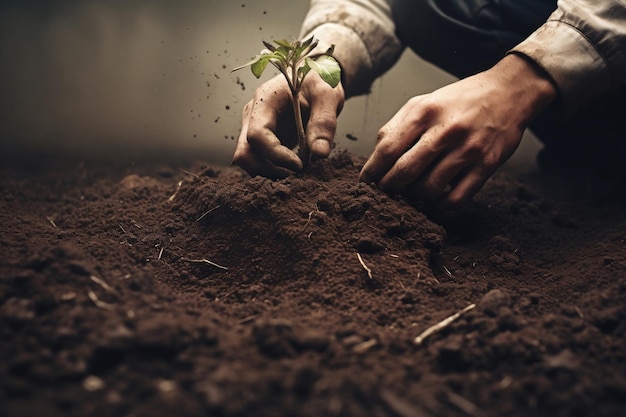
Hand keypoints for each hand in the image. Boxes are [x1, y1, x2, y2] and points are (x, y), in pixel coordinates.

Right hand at [232, 73, 344, 177]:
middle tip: (299, 172)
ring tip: (299, 169)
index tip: (300, 165)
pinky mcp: (261, 139)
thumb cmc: (320, 81)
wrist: (315, 80)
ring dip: (271, 172)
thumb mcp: (328, 95)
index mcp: (265, 100)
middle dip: (270, 169)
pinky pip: (257, 161)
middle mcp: (253, 115)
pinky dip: (273, 170)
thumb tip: (319, 154)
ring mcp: (253, 128)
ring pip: (248, 161)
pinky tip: (294, 167)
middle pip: (245, 152)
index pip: (257, 135)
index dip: (276, 155)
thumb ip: (324, 122)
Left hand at [360, 54, 555, 206]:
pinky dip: (442, 207)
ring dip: (415, 198)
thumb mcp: (424, 102)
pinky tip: (436, 204)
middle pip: (404, 173)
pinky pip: (457, 198)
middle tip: (386, 194)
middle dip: (389, 189)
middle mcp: (445, 131)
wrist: (508, 91)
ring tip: (411, 196)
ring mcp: (467, 150)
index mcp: (424, 113)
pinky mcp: (486, 165)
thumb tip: (376, 156)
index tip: (366, 183)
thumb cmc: (460, 100)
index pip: (387, 150)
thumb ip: (398, 126)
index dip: (372, 172)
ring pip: (429, 189)